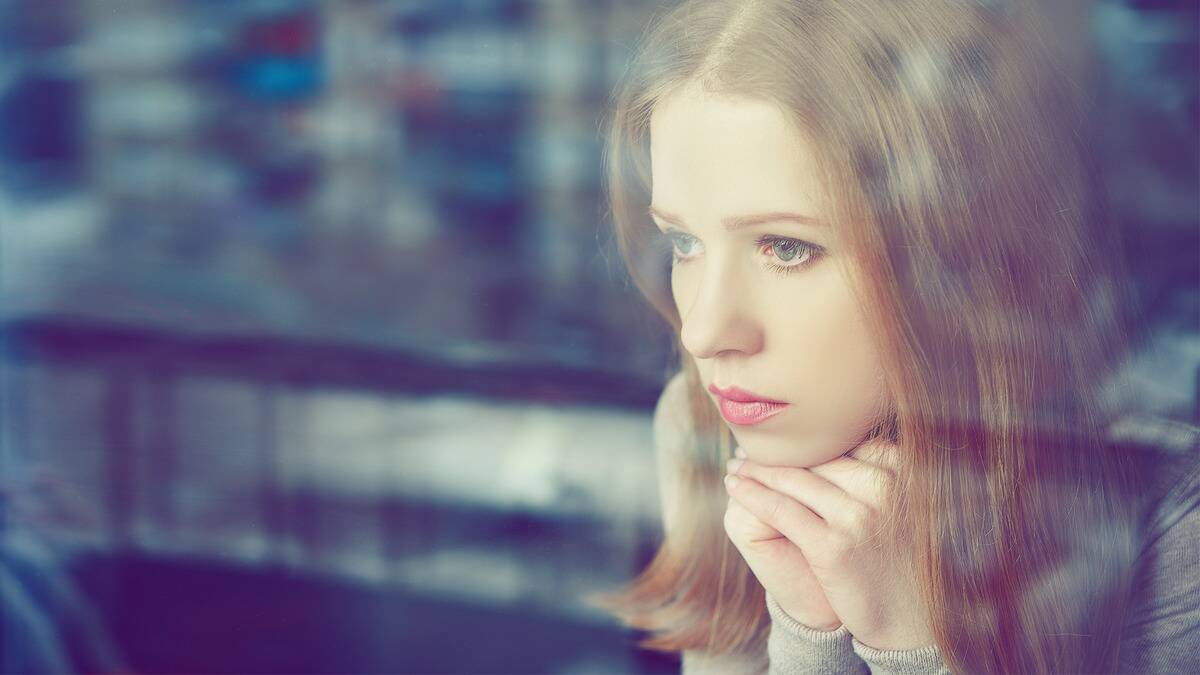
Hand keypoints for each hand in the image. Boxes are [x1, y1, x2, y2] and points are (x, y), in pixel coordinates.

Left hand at [723, 441, 933, 649]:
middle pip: (816, 457)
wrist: (909, 618)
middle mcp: (883, 488)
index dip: (806, 440)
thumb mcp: (900, 502)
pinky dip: (751, 494)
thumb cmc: (900, 556)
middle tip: (746, 447)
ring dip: (755, 469)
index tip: (780, 437)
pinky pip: (780, 510)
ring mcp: (858, 517)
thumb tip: (827, 435)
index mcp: (903, 471)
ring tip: (736, 465)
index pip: (842, 440)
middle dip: (778, 453)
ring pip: (793, 480)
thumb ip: (873, 470)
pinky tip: (733, 486)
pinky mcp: (832, 546)